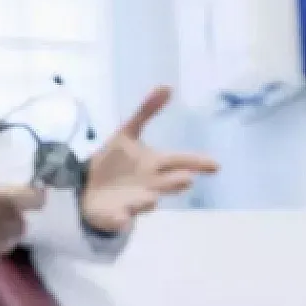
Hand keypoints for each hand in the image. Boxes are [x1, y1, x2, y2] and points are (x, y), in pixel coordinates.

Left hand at [81, 86, 217, 233]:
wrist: (89, 188)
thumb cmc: (115, 162)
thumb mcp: (127, 133)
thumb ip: (147, 111)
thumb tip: (167, 86)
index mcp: (155, 165)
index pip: (180, 162)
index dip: (197, 163)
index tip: (216, 166)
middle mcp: (150, 185)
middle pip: (168, 183)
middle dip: (175, 182)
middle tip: (186, 179)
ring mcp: (134, 201)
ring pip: (146, 202)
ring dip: (149, 200)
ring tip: (151, 198)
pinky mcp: (116, 214)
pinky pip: (120, 218)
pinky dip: (121, 219)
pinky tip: (122, 219)